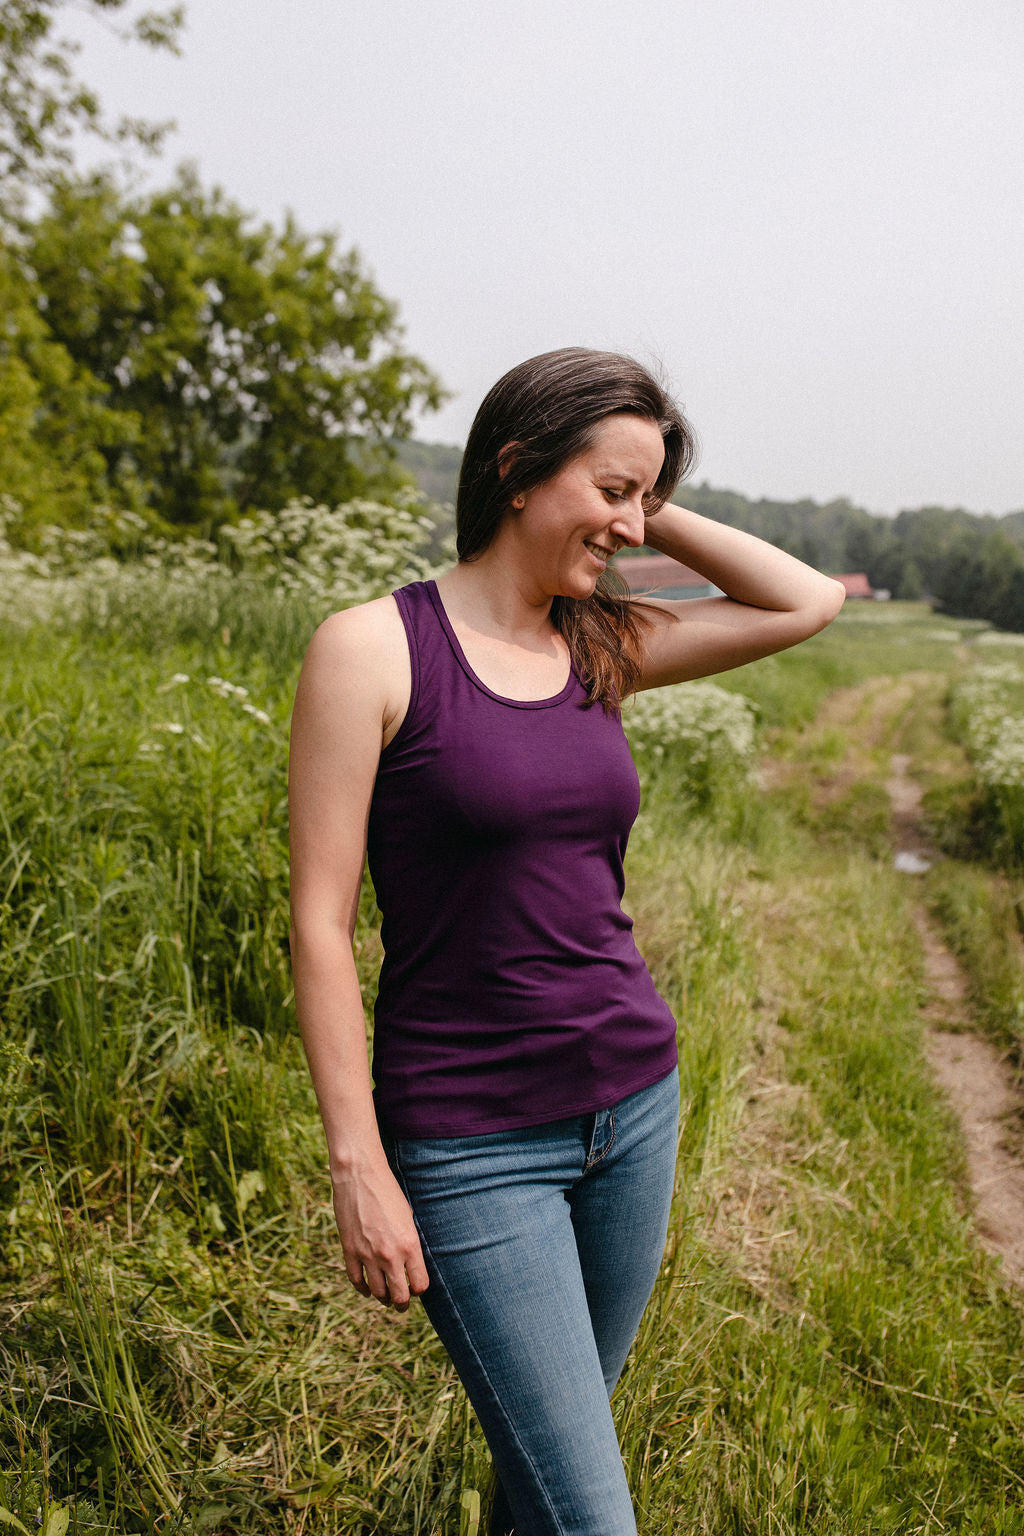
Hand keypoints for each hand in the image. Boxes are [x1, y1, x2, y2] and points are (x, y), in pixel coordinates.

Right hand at [331, 1156, 428, 1310]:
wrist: (360, 1175)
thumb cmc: (389, 1192)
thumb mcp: (408, 1217)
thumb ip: (410, 1244)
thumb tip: (411, 1265)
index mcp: (409, 1245)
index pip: (419, 1285)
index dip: (419, 1289)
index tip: (417, 1287)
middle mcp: (390, 1255)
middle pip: (399, 1296)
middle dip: (402, 1302)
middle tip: (402, 1302)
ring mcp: (367, 1255)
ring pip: (377, 1293)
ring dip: (383, 1298)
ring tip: (386, 1297)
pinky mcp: (349, 1251)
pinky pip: (356, 1281)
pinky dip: (363, 1289)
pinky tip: (368, 1288)